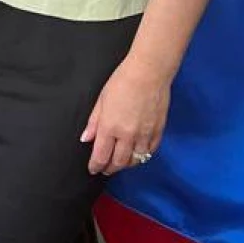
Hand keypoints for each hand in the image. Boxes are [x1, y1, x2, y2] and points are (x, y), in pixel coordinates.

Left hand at [80, 56, 170, 174]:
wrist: (149, 72)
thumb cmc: (122, 81)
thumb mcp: (101, 100)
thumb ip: (94, 122)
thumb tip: (86, 139)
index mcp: (110, 127)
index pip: (101, 156)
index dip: (96, 166)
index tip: (93, 169)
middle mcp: (127, 135)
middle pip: (118, 162)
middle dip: (110, 169)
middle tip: (105, 170)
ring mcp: (144, 135)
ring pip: (135, 160)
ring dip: (126, 165)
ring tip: (120, 164)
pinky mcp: (158, 131)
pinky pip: (150, 151)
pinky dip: (143, 156)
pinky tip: (137, 154)